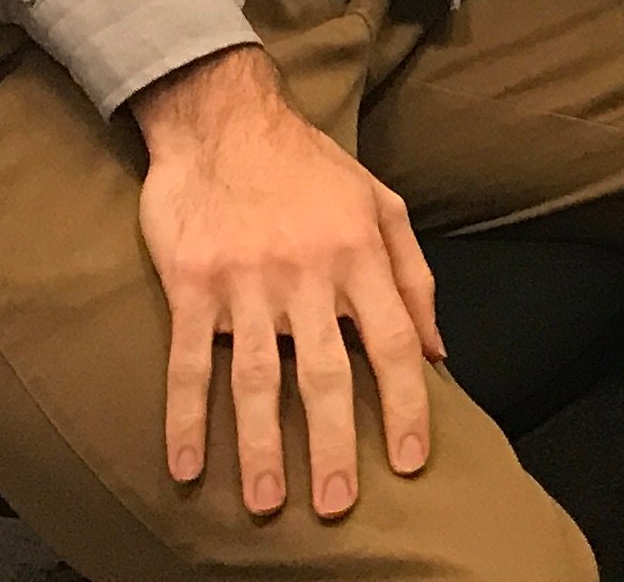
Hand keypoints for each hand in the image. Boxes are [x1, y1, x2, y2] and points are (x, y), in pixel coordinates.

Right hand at [132, 45, 439, 520]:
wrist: (224, 119)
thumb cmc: (308, 168)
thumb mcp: (379, 205)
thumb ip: (413, 277)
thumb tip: (437, 352)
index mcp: (359, 252)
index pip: (394, 341)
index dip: (407, 403)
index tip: (410, 461)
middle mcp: (308, 271)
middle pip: (327, 371)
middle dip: (335, 444)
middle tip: (337, 504)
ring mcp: (247, 279)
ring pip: (257, 376)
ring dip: (261, 446)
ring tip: (267, 503)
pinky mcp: (192, 283)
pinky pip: (190, 360)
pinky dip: (186, 416)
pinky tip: (187, 466)